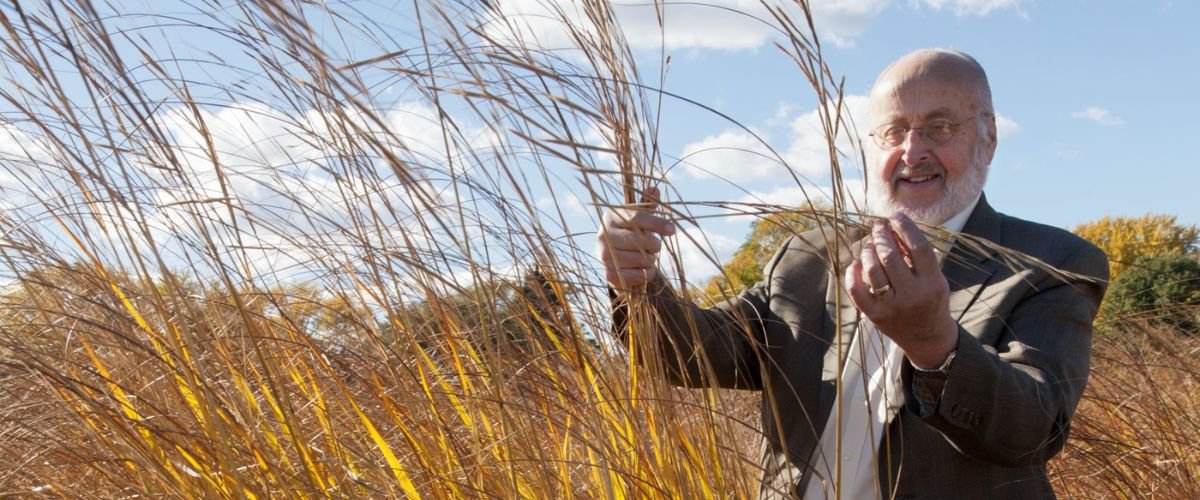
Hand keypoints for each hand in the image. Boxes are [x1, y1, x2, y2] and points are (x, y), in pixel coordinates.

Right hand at [598, 186, 675, 291]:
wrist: (612, 258)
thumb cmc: (628, 232)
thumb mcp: (637, 217)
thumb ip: (646, 206)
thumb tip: (654, 189)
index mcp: (611, 217)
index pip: (637, 218)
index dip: (657, 223)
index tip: (672, 230)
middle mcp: (604, 235)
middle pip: (640, 240)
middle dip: (655, 244)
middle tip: (655, 246)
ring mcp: (604, 255)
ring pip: (641, 259)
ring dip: (651, 260)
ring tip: (647, 257)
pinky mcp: (608, 274)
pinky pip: (637, 275)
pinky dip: (647, 273)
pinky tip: (645, 269)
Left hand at [844, 213, 957, 367]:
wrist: (927, 338)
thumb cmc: (930, 299)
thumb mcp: (935, 278)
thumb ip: (917, 256)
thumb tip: (894, 227)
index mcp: (932, 283)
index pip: (918, 247)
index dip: (905, 227)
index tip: (896, 216)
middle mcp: (912, 295)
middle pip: (891, 256)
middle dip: (881, 235)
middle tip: (877, 226)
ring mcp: (891, 307)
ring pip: (872, 270)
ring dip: (868, 251)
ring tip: (870, 244)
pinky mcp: (875, 316)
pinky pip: (857, 290)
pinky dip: (853, 273)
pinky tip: (856, 262)